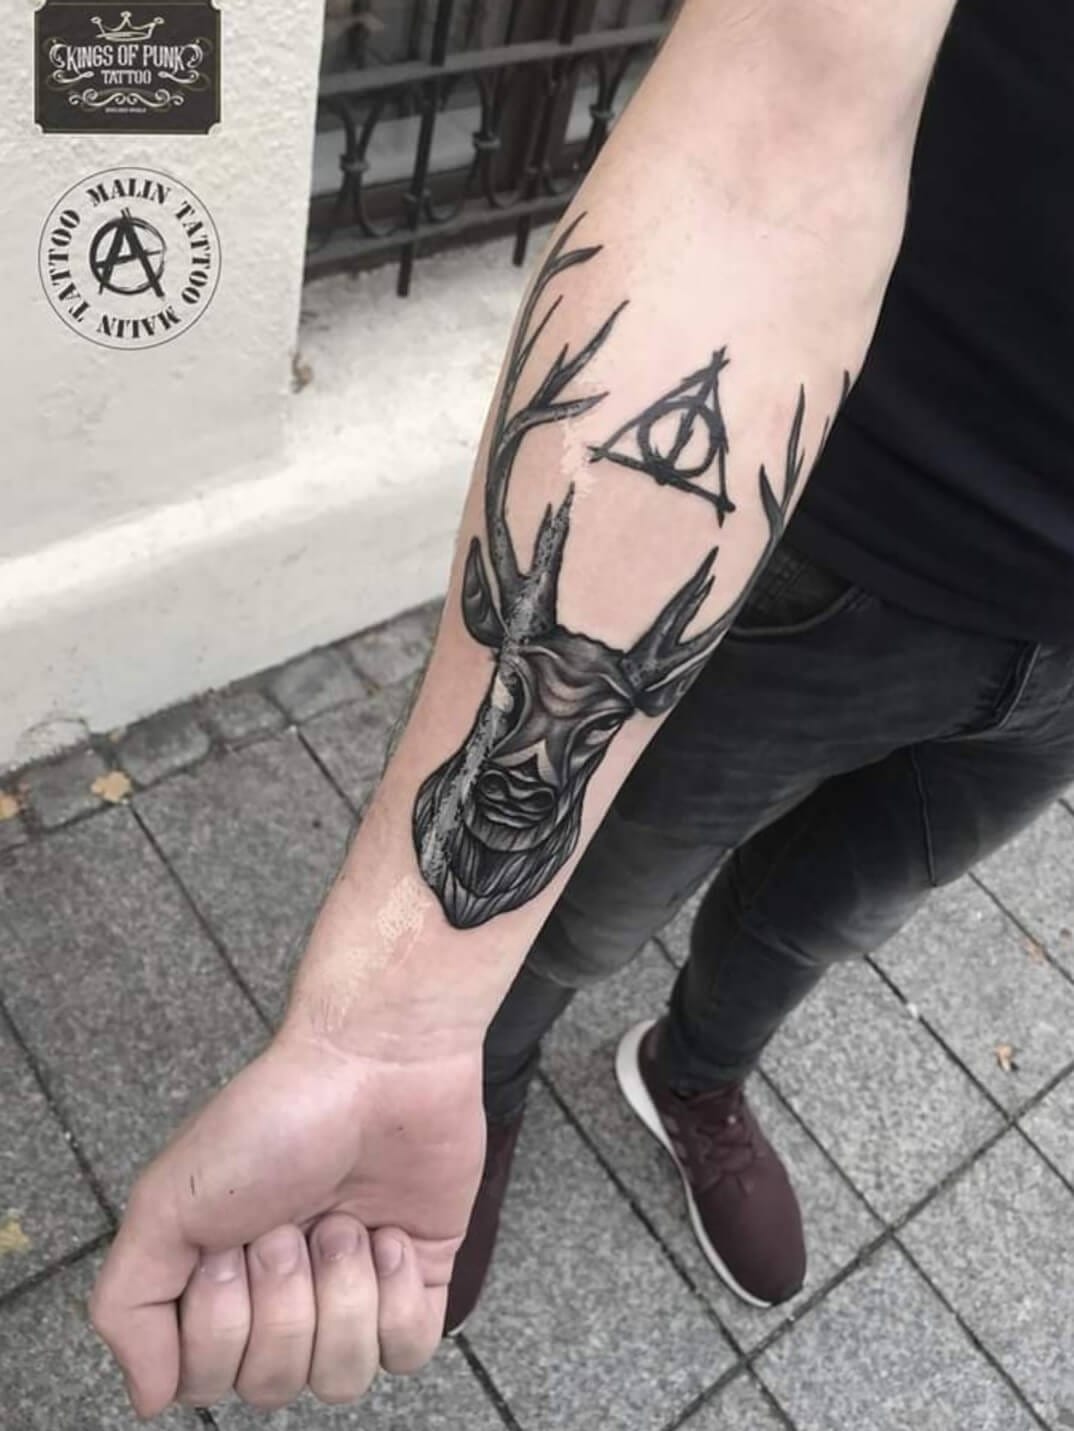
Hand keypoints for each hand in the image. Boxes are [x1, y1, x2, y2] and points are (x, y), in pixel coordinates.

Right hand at [89, 1031, 484, 1415]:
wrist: (375, 1063)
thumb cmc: (273, 1117)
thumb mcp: (166, 1200)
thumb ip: (129, 1304)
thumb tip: (149, 1397)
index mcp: (219, 1286)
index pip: (206, 1381)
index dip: (220, 1325)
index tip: (231, 1247)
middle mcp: (284, 1299)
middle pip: (274, 1384)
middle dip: (283, 1301)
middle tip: (290, 1225)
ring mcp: (353, 1293)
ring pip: (342, 1378)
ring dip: (342, 1293)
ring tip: (344, 1222)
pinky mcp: (418, 1281)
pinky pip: (407, 1351)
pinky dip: (397, 1296)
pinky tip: (390, 1236)